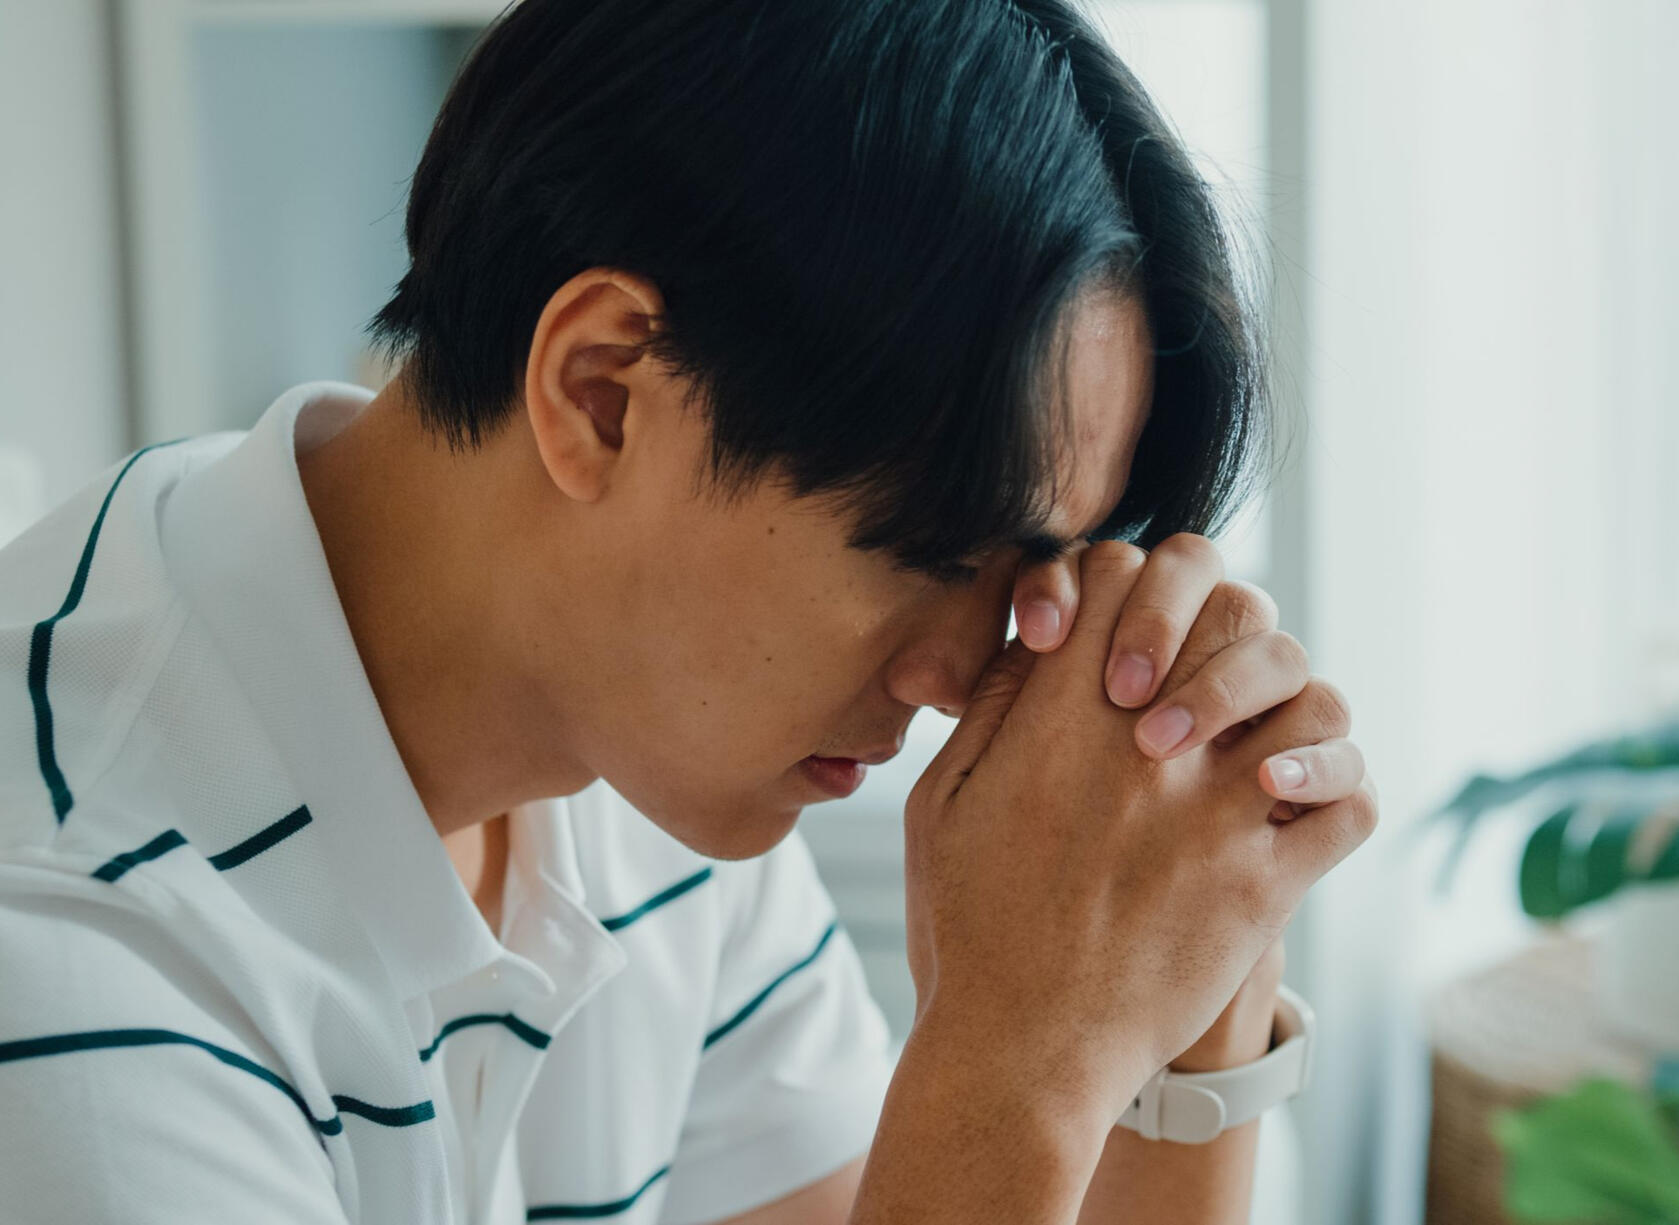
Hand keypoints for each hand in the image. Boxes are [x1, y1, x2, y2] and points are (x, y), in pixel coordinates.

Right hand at [903, 540, 1375, 1127]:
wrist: (1020, 1052)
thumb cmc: (970, 927)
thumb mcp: (943, 801)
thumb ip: (990, 709)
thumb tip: (1038, 642)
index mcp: (1061, 716)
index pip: (1122, 572)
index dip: (1127, 583)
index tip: (1116, 634)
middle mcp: (1149, 747)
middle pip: (1234, 610)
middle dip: (1219, 624)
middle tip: (1192, 676)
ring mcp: (1217, 811)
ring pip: (1313, 695)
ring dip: (1292, 705)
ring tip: (1252, 739)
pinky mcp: (1264, 883)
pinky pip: (1347, 803)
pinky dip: (1334, 788)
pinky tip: (1291, 801)